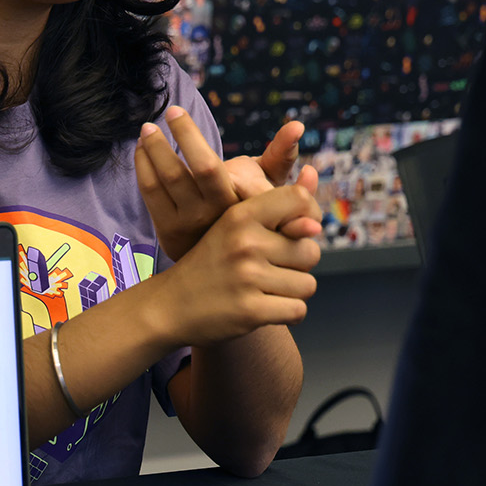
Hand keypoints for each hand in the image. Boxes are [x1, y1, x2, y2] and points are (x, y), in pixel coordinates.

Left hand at [136, 109, 318, 261]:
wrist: (225, 264)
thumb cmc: (253, 214)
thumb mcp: (272, 188)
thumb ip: (282, 157)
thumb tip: (298, 125)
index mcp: (240, 203)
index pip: (207, 166)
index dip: (188, 135)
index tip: (173, 110)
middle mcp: (214, 216)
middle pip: (184, 168)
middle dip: (170, 137)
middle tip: (164, 112)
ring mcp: (189, 225)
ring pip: (165, 178)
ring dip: (153, 148)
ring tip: (147, 129)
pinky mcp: (169, 230)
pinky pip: (151, 192)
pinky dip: (143, 166)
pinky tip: (142, 150)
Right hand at [148, 183, 323, 348]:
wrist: (171, 305)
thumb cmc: (212, 262)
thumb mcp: (235, 225)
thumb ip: (279, 204)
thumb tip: (314, 172)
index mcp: (241, 215)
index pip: (299, 200)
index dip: (309, 217)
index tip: (297, 233)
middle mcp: (245, 242)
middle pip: (311, 251)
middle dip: (297, 265)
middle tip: (269, 270)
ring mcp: (247, 277)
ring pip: (307, 285)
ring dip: (291, 292)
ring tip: (264, 289)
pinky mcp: (251, 311)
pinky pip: (297, 310)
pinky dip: (286, 313)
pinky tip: (265, 309)